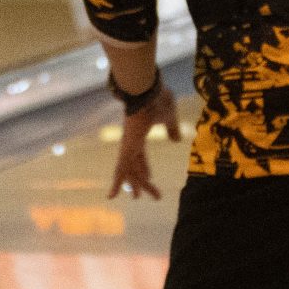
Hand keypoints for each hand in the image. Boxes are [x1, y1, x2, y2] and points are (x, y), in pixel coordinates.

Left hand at [108, 82, 180, 199]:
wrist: (148, 90)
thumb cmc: (159, 99)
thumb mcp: (170, 117)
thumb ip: (172, 129)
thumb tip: (176, 140)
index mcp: (140, 135)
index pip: (140, 157)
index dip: (144, 168)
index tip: (149, 178)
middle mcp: (131, 142)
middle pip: (135, 167)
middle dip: (139, 182)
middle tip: (141, 196)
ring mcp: (127, 145)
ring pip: (129, 170)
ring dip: (135, 185)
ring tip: (137, 198)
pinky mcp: (126, 147)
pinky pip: (120, 168)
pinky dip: (116, 183)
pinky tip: (111, 196)